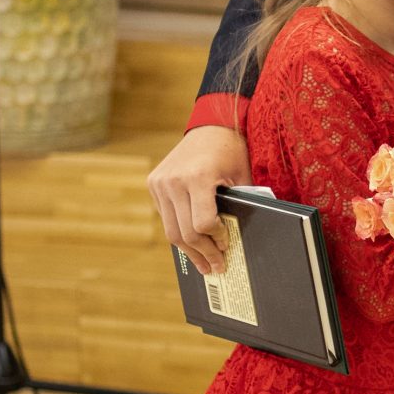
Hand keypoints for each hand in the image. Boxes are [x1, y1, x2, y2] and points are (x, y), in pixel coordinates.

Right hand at [147, 125, 250, 273]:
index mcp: (198, 176)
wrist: (211, 125)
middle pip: (185, 232)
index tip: (226, 246)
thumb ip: (236, 207)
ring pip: (171, 230)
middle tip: (216, 268)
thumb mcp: (241, 177)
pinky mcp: (153, 183)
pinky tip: (192, 243)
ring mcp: (160, 182)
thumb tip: (235, 242)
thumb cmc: (231, 151)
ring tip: (203, 264)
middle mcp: (174, 180)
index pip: (203, 223)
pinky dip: (179, 231)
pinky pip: (165, 217)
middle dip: (203, 253)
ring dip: (189, 251)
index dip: (216, 239)